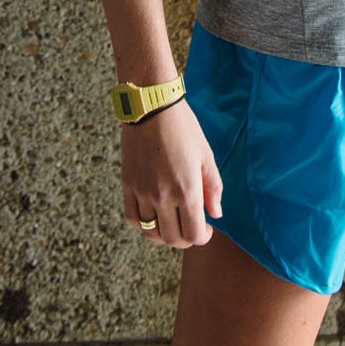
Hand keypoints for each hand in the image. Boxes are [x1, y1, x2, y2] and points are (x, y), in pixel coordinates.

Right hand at [121, 100, 223, 249]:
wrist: (152, 106)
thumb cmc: (184, 127)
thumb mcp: (206, 154)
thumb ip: (213, 187)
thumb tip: (216, 214)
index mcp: (187, 189)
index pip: (193, 234)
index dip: (202, 237)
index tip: (206, 229)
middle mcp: (163, 196)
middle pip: (172, 238)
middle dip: (185, 239)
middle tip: (191, 228)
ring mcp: (142, 192)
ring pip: (151, 233)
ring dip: (164, 235)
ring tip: (173, 225)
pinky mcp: (128, 185)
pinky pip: (133, 218)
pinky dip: (143, 226)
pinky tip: (153, 218)